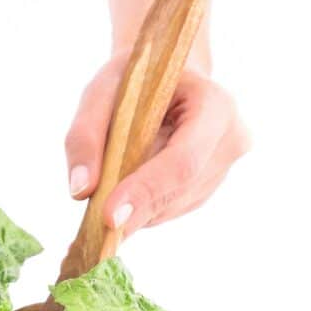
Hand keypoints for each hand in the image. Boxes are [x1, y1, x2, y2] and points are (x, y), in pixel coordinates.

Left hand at [64, 55, 249, 233]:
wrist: (165, 77)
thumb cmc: (135, 79)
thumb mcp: (101, 91)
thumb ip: (85, 135)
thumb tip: (81, 190)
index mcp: (214, 105)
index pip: (183, 160)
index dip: (146, 189)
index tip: (108, 217)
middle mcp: (229, 140)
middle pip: (177, 191)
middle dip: (132, 211)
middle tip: (90, 233)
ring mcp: (222, 168)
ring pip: (169, 207)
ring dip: (132, 211)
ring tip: (101, 200)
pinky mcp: (207, 187)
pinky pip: (167, 210)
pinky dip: (139, 210)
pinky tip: (121, 195)